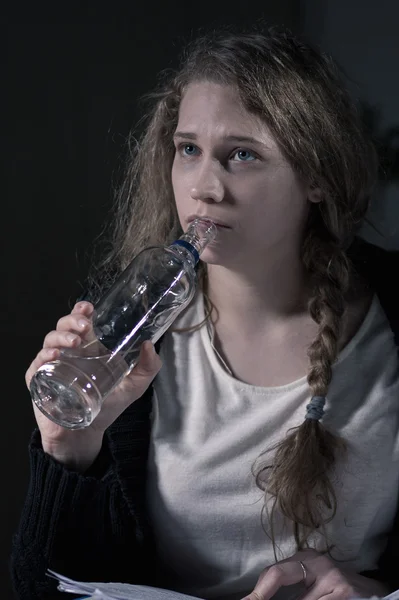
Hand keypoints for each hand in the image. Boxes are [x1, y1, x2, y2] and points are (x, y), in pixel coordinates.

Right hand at [25, 301, 161, 469]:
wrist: (86, 434)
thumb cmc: (108, 407)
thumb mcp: (134, 386)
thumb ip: (147, 367)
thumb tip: (149, 345)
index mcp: (88, 347)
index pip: (81, 322)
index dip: (81, 311)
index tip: (88, 307)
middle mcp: (69, 352)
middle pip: (63, 326)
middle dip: (71, 320)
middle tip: (84, 326)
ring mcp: (53, 365)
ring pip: (50, 341)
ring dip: (60, 337)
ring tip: (74, 342)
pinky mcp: (40, 380)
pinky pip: (37, 364)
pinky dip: (44, 357)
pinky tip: (54, 356)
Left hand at [242, 549, 388, 599]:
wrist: (372, 593)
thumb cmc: (337, 590)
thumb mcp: (312, 585)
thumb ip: (292, 590)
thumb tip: (260, 598)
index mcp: (304, 558)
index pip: (273, 571)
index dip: (258, 590)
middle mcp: (315, 561)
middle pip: (278, 574)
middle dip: (262, 593)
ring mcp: (330, 574)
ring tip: (315, 597)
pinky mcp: (342, 590)